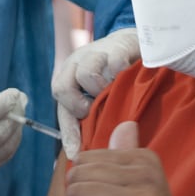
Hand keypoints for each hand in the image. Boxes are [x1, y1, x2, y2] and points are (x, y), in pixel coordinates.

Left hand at [52, 28, 138, 158]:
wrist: (133, 41)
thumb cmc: (114, 74)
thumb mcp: (99, 96)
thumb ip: (91, 118)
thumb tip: (85, 153)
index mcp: (69, 78)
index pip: (61, 108)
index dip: (68, 133)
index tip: (75, 154)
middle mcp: (76, 64)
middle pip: (61, 88)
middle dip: (79, 107)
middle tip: (95, 111)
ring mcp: (95, 53)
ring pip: (85, 75)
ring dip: (101, 90)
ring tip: (115, 93)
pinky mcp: (116, 46)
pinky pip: (114, 63)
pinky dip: (121, 74)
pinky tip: (129, 78)